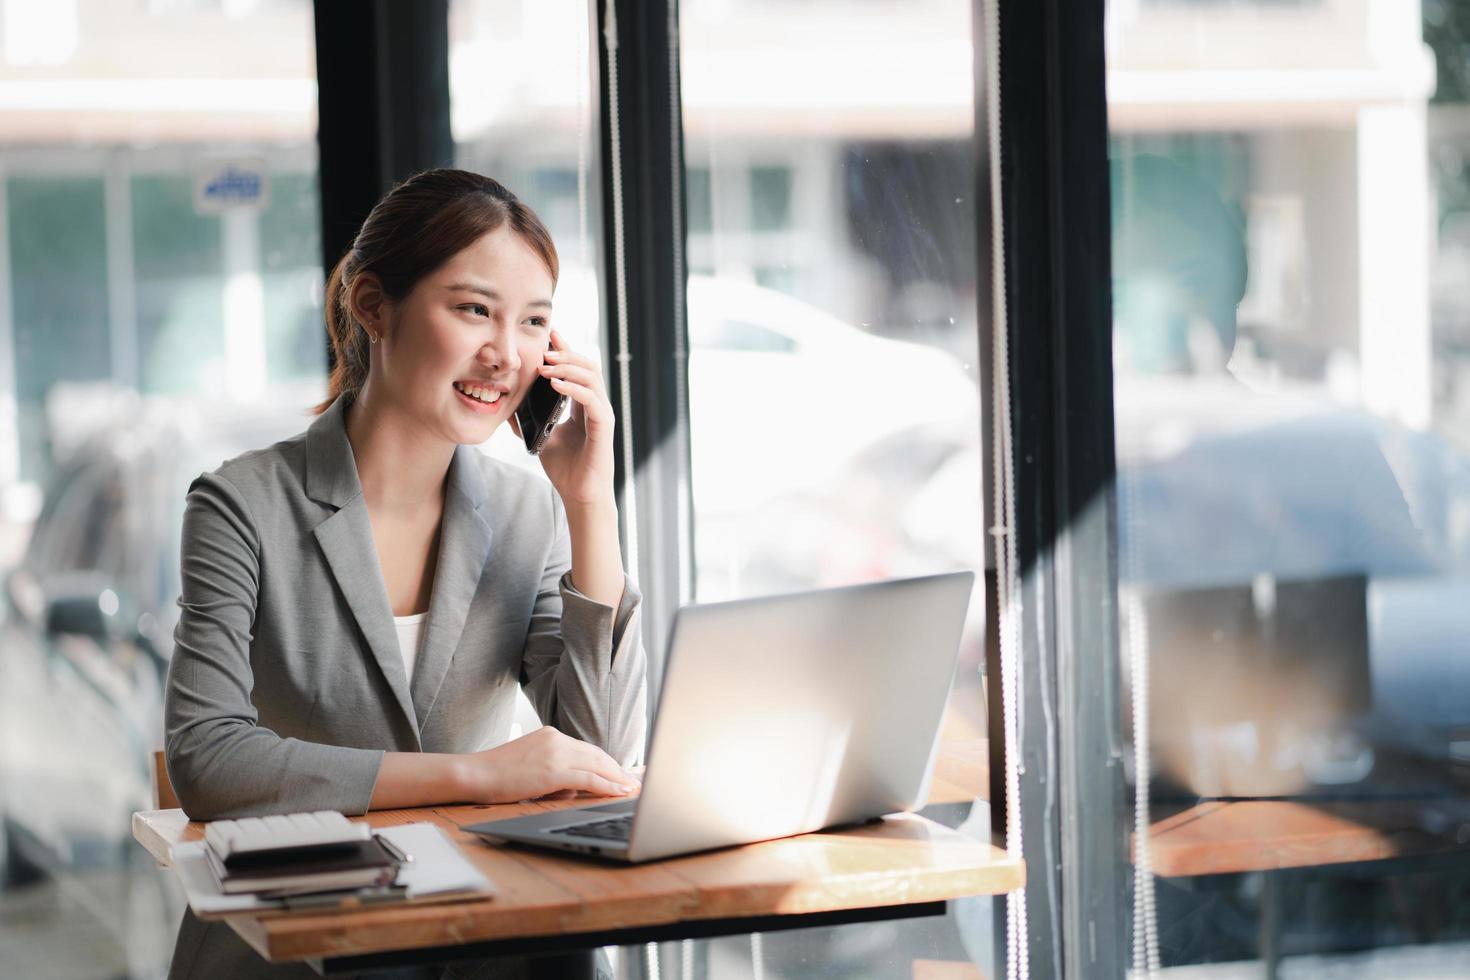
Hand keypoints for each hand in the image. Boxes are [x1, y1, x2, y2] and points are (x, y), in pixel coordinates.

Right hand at [457, 725, 639, 802]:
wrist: (474, 773)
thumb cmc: (497, 774)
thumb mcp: (530, 765)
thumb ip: (553, 770)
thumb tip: (574, 785)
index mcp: (550, 735)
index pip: (586, 749)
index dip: (607, 762)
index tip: (621, 771)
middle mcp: (556, 739)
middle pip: (597, 755)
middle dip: (618, 769)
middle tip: (634, 781)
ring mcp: (555, 753)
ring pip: (597, 765)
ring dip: (618, 778)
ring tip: (631, 789)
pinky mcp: (553, 770)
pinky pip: (589, 778)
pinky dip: (608, 785)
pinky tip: (619, 791)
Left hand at [510, 328, 616, 507]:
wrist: (578, 495)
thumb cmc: (565, 469)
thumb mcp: (541, 436)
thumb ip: (529, 418)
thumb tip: (506, 403)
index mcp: (583, 405)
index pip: (577, 369)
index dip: (564, 350)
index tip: (549, 335)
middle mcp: (595, 406)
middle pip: (588, 366)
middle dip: (566, 353)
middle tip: (545, 347)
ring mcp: (602, 415)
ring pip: (592, 378)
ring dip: (568, 367)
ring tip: (547, 364)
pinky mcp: (604, 427)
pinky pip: (592, 400)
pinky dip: (574, 388)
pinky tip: (556, 384)